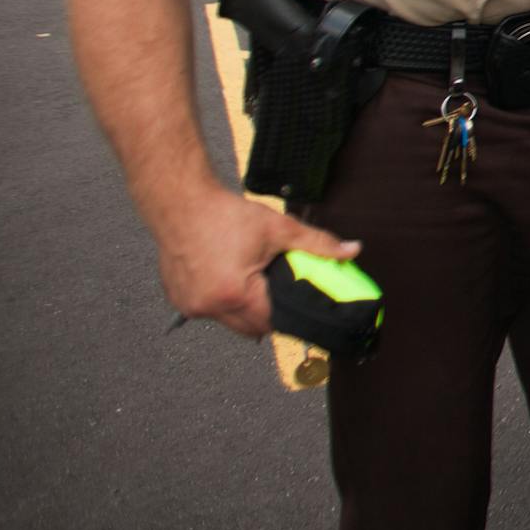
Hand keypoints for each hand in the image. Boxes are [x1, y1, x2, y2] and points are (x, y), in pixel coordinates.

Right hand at [154, 187, 359, 338]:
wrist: (180, 201)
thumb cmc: (224, 214)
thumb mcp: (278, 228)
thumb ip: (318, 243)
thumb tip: (351, 250)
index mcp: (234, 294)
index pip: (271, 322)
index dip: (287, 314)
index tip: (295, 303)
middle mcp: (209, 306)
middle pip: (249, 328)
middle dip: (266, 313)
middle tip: (275, 289)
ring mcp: (190, 305)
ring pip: (227, 321)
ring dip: (242, 308)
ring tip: (250, 280)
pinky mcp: (178, 299)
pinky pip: (207, 310)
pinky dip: (220, 300)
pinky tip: (225, 277)